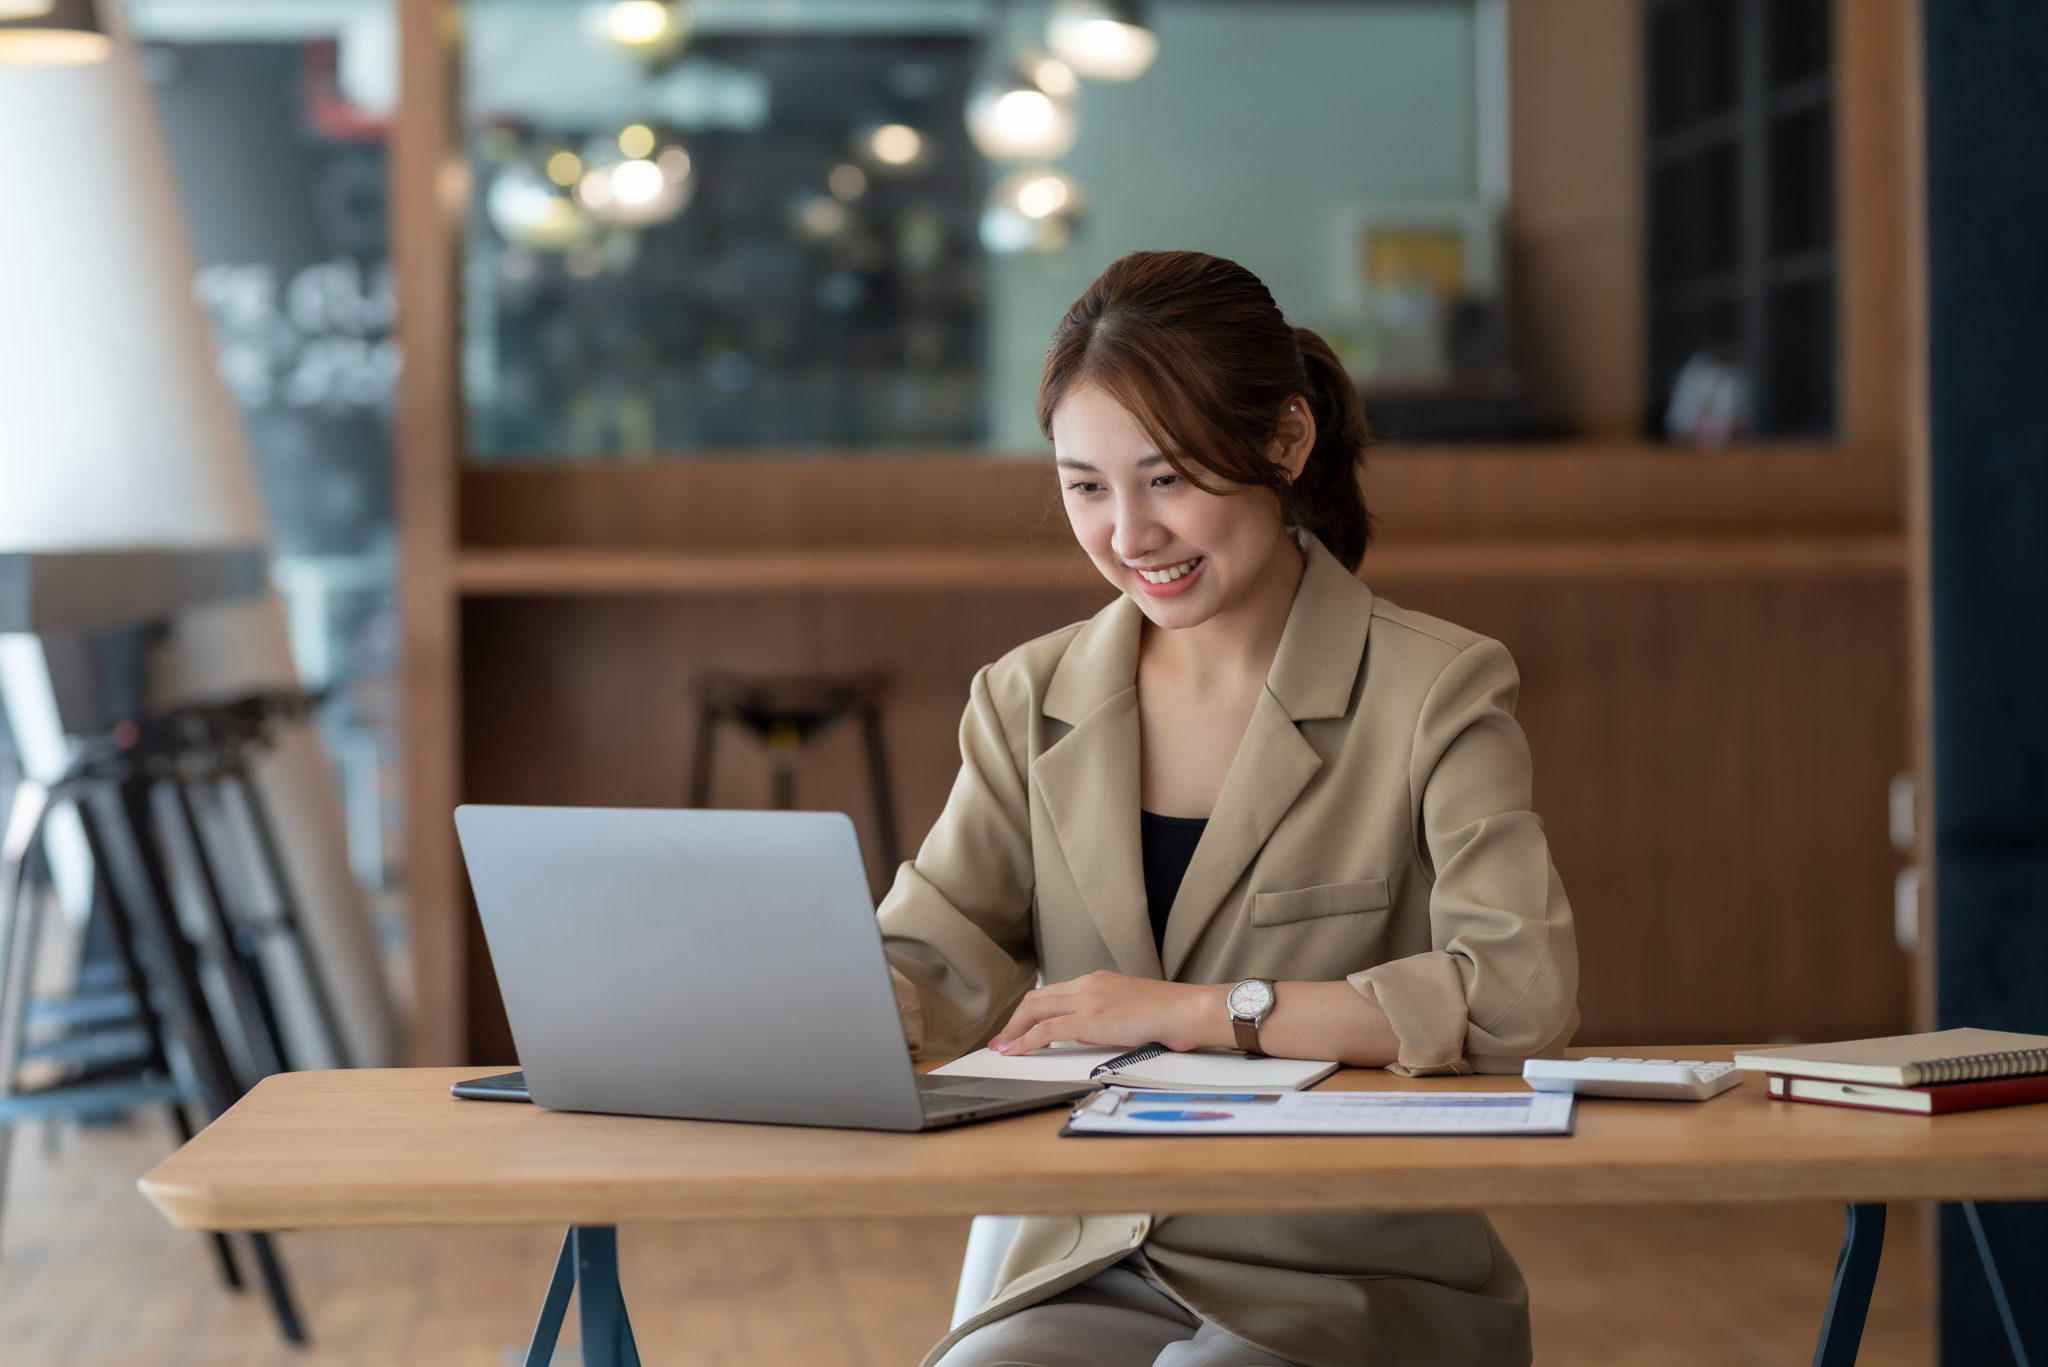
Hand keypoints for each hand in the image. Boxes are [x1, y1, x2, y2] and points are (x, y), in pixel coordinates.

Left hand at [989, 971, 1225, 1054]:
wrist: (1187, 1010)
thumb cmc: (1170, 1014)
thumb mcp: (1132, 1009)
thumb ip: (1110, 1015)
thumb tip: (1099, 1031)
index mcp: (1098, 981)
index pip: (1054, 992)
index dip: (1032, 1011)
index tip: (1020, 1026)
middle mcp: (1088, 984)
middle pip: (1037, 998)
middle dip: (1014, 1020)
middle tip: (1002, 1039)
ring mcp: (1087, 1000)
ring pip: (1035, 1009)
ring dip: (1014, 1030)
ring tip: (1003, 1047)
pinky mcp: (1090, 1020)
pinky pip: (1047, 1031)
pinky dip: (1025, 1040)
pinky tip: (1016, 1052)